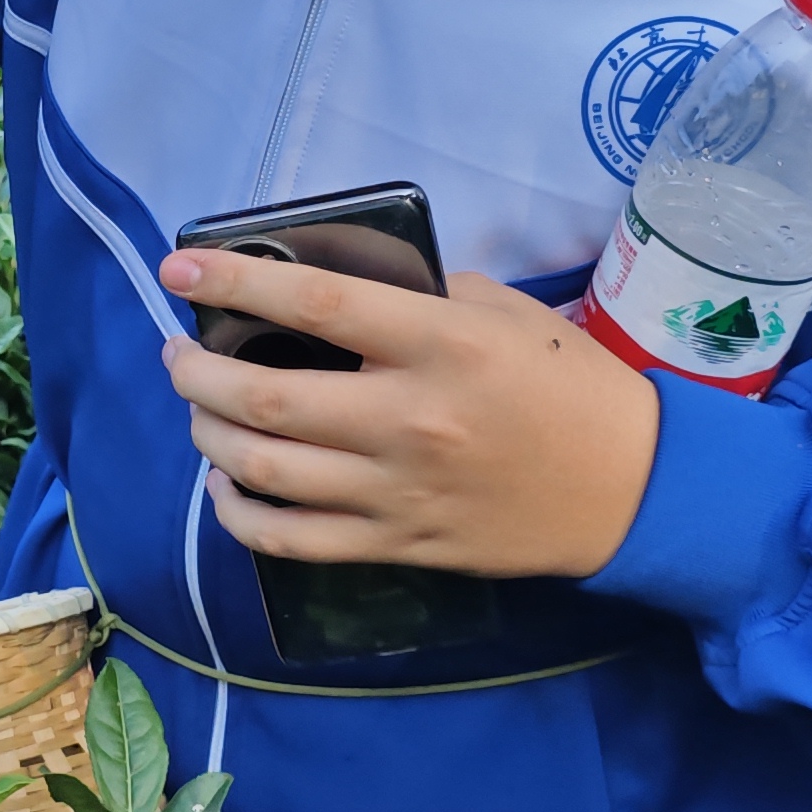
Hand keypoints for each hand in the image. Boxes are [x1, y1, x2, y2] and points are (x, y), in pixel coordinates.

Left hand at [154, 249, 659, 579]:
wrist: (633, 489)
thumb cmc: (571, 386)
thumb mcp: (506, 311)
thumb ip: (422, 295)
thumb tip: (338, 292)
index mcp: (439, 344)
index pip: (314, 302)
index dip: (234, 280)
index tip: (180, 266)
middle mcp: (409, 418)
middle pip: (264, 398)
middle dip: (196, 372)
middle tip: (178, 354)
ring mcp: (398, 491)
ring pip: (262, 471)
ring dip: (207, 436)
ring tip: (197, 411)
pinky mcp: (398, 545)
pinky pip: (292, 540)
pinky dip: (240, 515)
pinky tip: (228, 487)